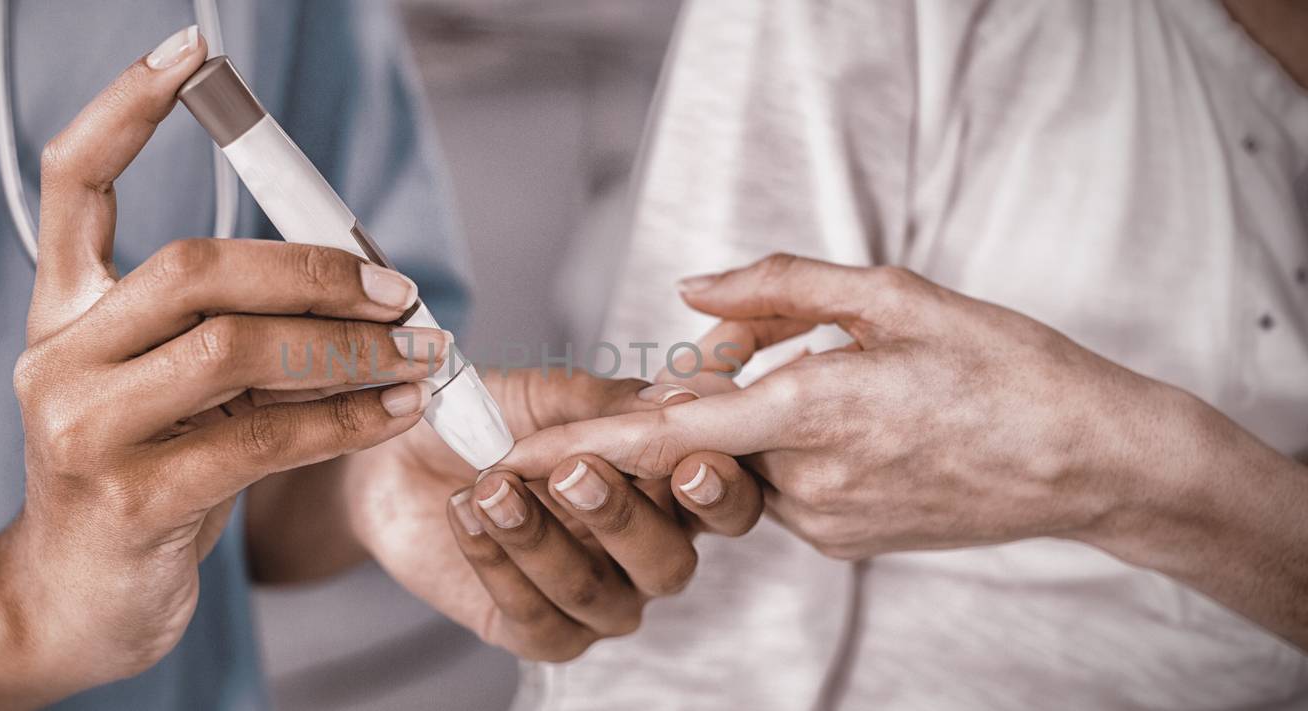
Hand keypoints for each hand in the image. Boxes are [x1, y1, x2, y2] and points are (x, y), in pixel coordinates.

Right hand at [0, 31, 446, 688]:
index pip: (73, 180)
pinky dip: (347, 419)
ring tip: (420, 351)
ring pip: (233, 349)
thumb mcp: (171, 390)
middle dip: (313, 268)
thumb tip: (360, 284)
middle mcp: (57, 357)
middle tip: (397, 289)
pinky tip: (397, 408)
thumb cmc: (141, 480)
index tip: (192, 53)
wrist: (76, 602)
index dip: (125, 107)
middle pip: (192, 266)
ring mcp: (85, 428)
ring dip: (348, 347)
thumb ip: (232, 329)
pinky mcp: (133, 498)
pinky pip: (262, 438)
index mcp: (61, 312)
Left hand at [344, 369, 760, 659]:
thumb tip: (676, 398)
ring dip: (541, 537)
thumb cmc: (490, 417)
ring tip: (491, 484)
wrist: (400, 451)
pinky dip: (497, 562)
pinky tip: (467, 513)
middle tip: (570, 471)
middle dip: (621, 517)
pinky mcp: (536, 631)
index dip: (719, 491)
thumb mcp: (549, 395)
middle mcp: (644, 554)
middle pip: (669, 564)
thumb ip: (611, 403)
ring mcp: (595, 599)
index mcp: (667, 491)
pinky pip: (536, 619)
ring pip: (597, 596)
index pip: (726, 505)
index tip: (687, 462)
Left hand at [500, 254, 1186, 559]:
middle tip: (755, 340)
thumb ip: (780, 289)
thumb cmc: (1004, 369)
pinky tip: (857, 420)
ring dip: (754, 417)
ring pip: (744, 460)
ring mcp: (825, 522)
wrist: (1089, 460)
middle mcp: (805, 482)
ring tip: (838, 376)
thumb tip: (690, 290)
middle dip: (705, 387)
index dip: (579, 448)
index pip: (664, 437)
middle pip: (706, 435)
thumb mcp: (895, 296)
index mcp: (811, 414)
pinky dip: (787, 448)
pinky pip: (782, 486)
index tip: (507, 461)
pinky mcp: (845, 541)